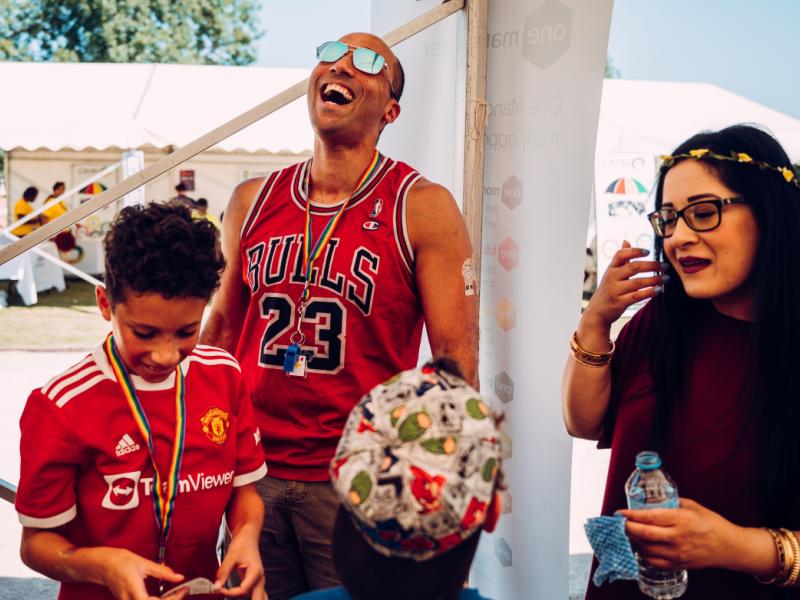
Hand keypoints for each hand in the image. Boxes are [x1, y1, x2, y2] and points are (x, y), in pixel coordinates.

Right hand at [97, 548, 183, 599]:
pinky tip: (165, 596)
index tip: (184, 589)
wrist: (101, 565)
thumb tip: (179, 577)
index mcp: (134, 590)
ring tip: (176, 594)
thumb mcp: (144, 563)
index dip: (174, 599)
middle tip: (182, 592)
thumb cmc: (120, 561)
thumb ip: (163, 572)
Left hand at [215, 531, 266, 598]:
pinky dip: (255, 599)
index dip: (229, 593)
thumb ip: (223, 572)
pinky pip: (258, 594)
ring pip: (261, 597)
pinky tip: (247, 599)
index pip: (242, 590)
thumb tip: (216, 586)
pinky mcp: (255, 581)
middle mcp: (260, 579)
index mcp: (255, 572)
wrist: (248, 536)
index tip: (218, 589)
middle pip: (259, 599)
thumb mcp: (231, 556)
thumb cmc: (242, 543)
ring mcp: (259, 580)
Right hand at [581, 241, 664, 335]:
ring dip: (654, 279)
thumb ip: (621, 259)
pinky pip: (637, 296)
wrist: (597, 311)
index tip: (648, 251)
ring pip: (637, 282)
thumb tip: (626, 241)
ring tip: (666, 278)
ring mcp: (615, 290)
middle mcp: (611, 277)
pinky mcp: (619, 302)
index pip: (621, 254)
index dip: (635, 251)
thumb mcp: (612, 273)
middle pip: (633, 267)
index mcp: (611, 268)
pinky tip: (658, 290)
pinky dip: (649, 292)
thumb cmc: (608, 290)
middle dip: (652, 266)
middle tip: (665, 266)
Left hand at [617, 497, 736, 570]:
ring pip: (646, 549)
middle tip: (619, 524)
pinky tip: (641, 547)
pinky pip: (654, 562)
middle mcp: (677, 538)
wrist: (729, 547)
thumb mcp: (693, 506)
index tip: (620, 513)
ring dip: (634, 541)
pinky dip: (643, 554)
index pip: (649, 517)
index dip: (631, 516)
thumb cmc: (712, 524)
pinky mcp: (678, 565)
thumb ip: (672, 503)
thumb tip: (654, 501)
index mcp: (681, 520)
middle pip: (644, 535)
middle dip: (627, 528)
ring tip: (629, 534)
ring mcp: (677, 554)